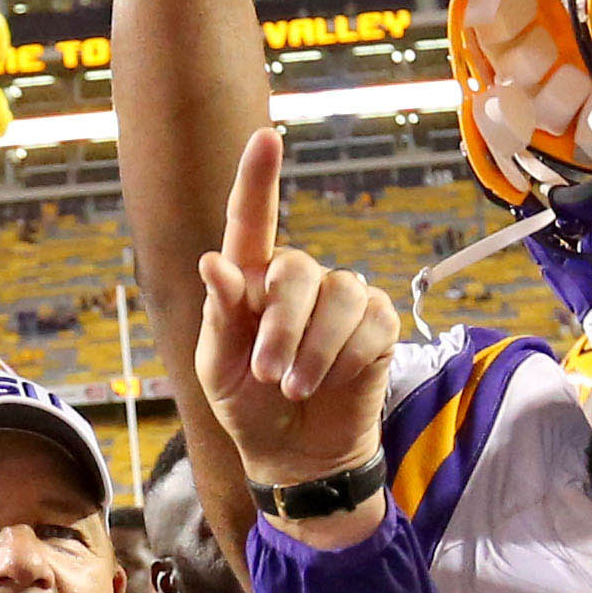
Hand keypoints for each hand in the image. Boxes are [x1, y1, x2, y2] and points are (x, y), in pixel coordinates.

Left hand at [195, 128, 396, 505]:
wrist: (295, 454)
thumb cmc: (248, 406)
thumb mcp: (218, 369)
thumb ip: (219, 317)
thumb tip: (213, 262)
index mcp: (250, 281)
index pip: (251, 222)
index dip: (257, 179)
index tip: (266, 137)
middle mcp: (297, 280)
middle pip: (297, 270)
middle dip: (282, 327)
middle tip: (269, 376)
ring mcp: (341, 299)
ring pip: (339, 295)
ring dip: (314, 350)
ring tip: (295, 389)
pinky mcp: (377, 324)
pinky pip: (370, 322)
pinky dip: (346, 358)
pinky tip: (334, 381)